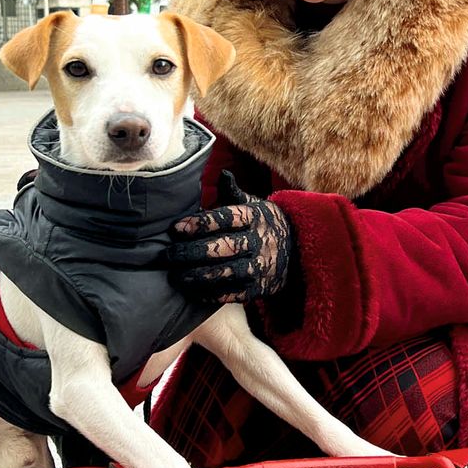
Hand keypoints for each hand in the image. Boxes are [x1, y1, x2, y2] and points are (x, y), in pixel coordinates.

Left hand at [169, 171, 293, 304]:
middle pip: (221, 247)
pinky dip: (210, 294)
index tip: (175, 229)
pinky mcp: (259, 288)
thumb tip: (223, 174)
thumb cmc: (264, 224)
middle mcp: (258, 241)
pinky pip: (232, 293)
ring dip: (197, 276)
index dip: (198, 224)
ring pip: (225, 273)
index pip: (224, 219)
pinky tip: (192, 291)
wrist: (299, 251)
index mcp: (254, 217)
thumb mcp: (255, 205)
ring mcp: (260, 266)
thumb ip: (233, 192)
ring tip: (175, 277)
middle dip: (190, 252)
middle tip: (167, 255)